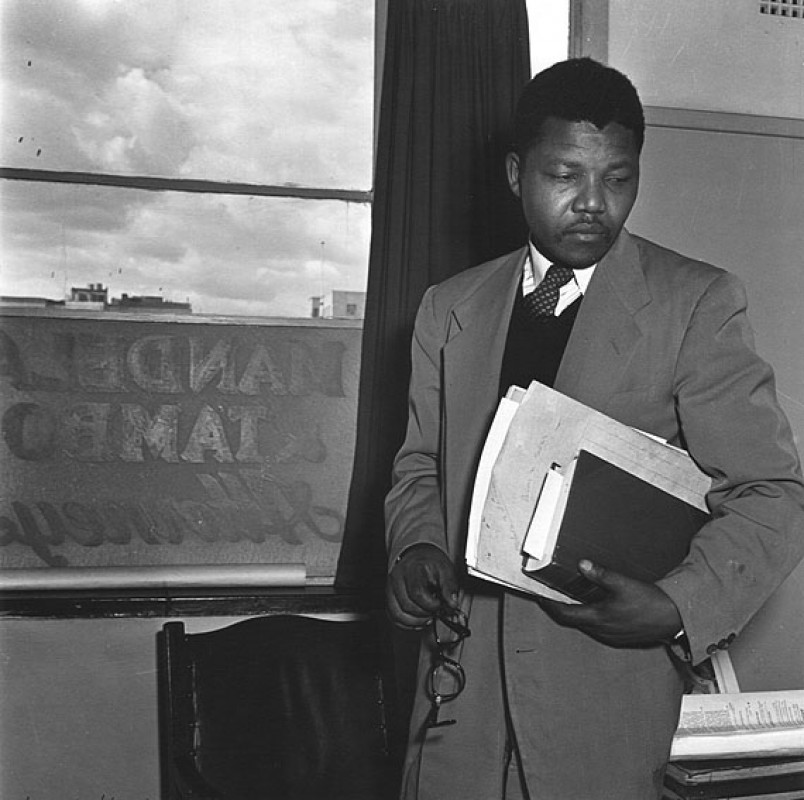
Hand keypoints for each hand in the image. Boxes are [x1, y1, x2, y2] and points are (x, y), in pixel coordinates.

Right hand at [387, 544, 459, 629]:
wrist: (418, 558)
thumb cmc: (431, 564)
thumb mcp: (445, 570)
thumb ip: (449, 587)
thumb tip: (452, 604)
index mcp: (412, 569)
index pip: (417, 593)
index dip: (430, 604)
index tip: (439, 604)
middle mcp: (397, 578)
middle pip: (407, 606)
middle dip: (425, 614)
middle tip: (435, 610)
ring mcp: (390, 588)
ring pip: (398, 614)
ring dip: (416, 621)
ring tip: (427, 616)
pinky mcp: (389, 598)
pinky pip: (394, 617)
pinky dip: (407, 624)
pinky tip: (418, 619)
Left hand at [537, 560, 682, 647]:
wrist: (674, 618)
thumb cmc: (650, 602)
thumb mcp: (623, 583)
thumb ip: (600, 574)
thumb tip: (582, 564)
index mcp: (599, 617)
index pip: (564, 614)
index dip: (549, 606)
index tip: (539, 596)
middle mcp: (601, 630)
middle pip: (572, 620)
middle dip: (559, 608)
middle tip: (550, 594)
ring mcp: (610, 636)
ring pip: (584, 625)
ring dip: (574, 613)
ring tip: (567, 597)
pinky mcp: (619, 637)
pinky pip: (596, 628)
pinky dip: (588, 617)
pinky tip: (592, 606)